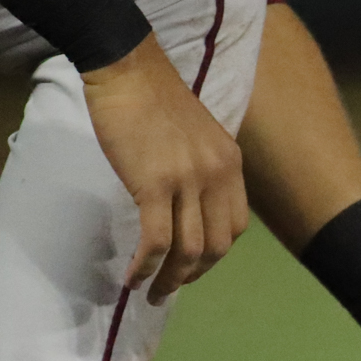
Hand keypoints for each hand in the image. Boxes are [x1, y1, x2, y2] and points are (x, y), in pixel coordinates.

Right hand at [79, 35, 245, 305]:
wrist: (126, 67)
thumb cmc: (152, 98)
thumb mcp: (196, 136)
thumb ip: (201, 170)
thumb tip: (187, 206)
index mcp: (231, 165)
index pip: (235, 227)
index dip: (216, 254)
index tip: (193, 264)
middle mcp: (217, 176)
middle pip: (217, 246)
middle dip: (195, 275)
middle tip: (171, 287)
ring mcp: (188, 181)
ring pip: (189, 250)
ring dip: (170, 280)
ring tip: (151, 292)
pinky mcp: (154, 184)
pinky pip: (157, 241)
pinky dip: (146, 267)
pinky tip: (133, 278)